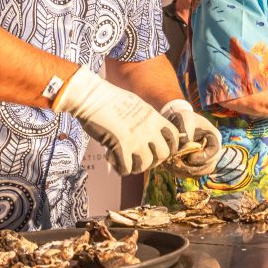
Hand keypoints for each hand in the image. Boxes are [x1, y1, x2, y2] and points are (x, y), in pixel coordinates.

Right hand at [52, 67, 178, 174]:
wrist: (92, 97)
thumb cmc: (110, 100)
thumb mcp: (137, 105)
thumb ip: (147, 119)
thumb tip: (153, 133)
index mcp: (154, 117)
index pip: (175, 137)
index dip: (170, 147)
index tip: (158, 150)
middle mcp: (148, 129)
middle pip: (164, 155)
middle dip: (154, 160)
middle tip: (142, 159)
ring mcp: (135, 138)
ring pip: (146, 165)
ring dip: (136, 167)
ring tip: (127, 162)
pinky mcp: (120, 147)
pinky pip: (127, 169)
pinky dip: (121, 169)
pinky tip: (115, 162)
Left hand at [159, 100, 222, 176]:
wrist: (175, 121)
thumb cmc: (183, 117)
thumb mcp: (185, 120)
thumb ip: (186, 133)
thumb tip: (183, 150)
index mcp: (214, 137)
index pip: (215, 152)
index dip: (203, 157)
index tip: (189, 158)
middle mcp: (212, 151)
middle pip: (208, 166)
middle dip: (192, 168)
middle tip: (177, 165)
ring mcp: (204, 159)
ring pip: (199, 173)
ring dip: (185, 172)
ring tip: (172, 166)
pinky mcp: (195, 164)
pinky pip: (190, 174)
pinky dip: (181, 172)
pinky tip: (170, 166)